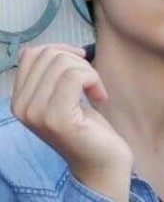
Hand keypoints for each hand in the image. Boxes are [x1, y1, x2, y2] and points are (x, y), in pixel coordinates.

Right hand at [11, 44, 132, 200]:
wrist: (100, 159)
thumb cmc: (85, 124)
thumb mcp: (61, 94)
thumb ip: (50, 74)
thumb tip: (52, 48)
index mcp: (19, 99)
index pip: (32, 53)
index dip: (62, 50)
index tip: (81, 64)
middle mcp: (21, 106)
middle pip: (49, 55)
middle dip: (78, 61)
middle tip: (91, 81)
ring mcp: (37, 113)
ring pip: (64, 63)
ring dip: (88, 71)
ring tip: (95, 90)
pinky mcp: (57, 117)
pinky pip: (75, 76)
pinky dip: (93, 79)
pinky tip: (100, 96)